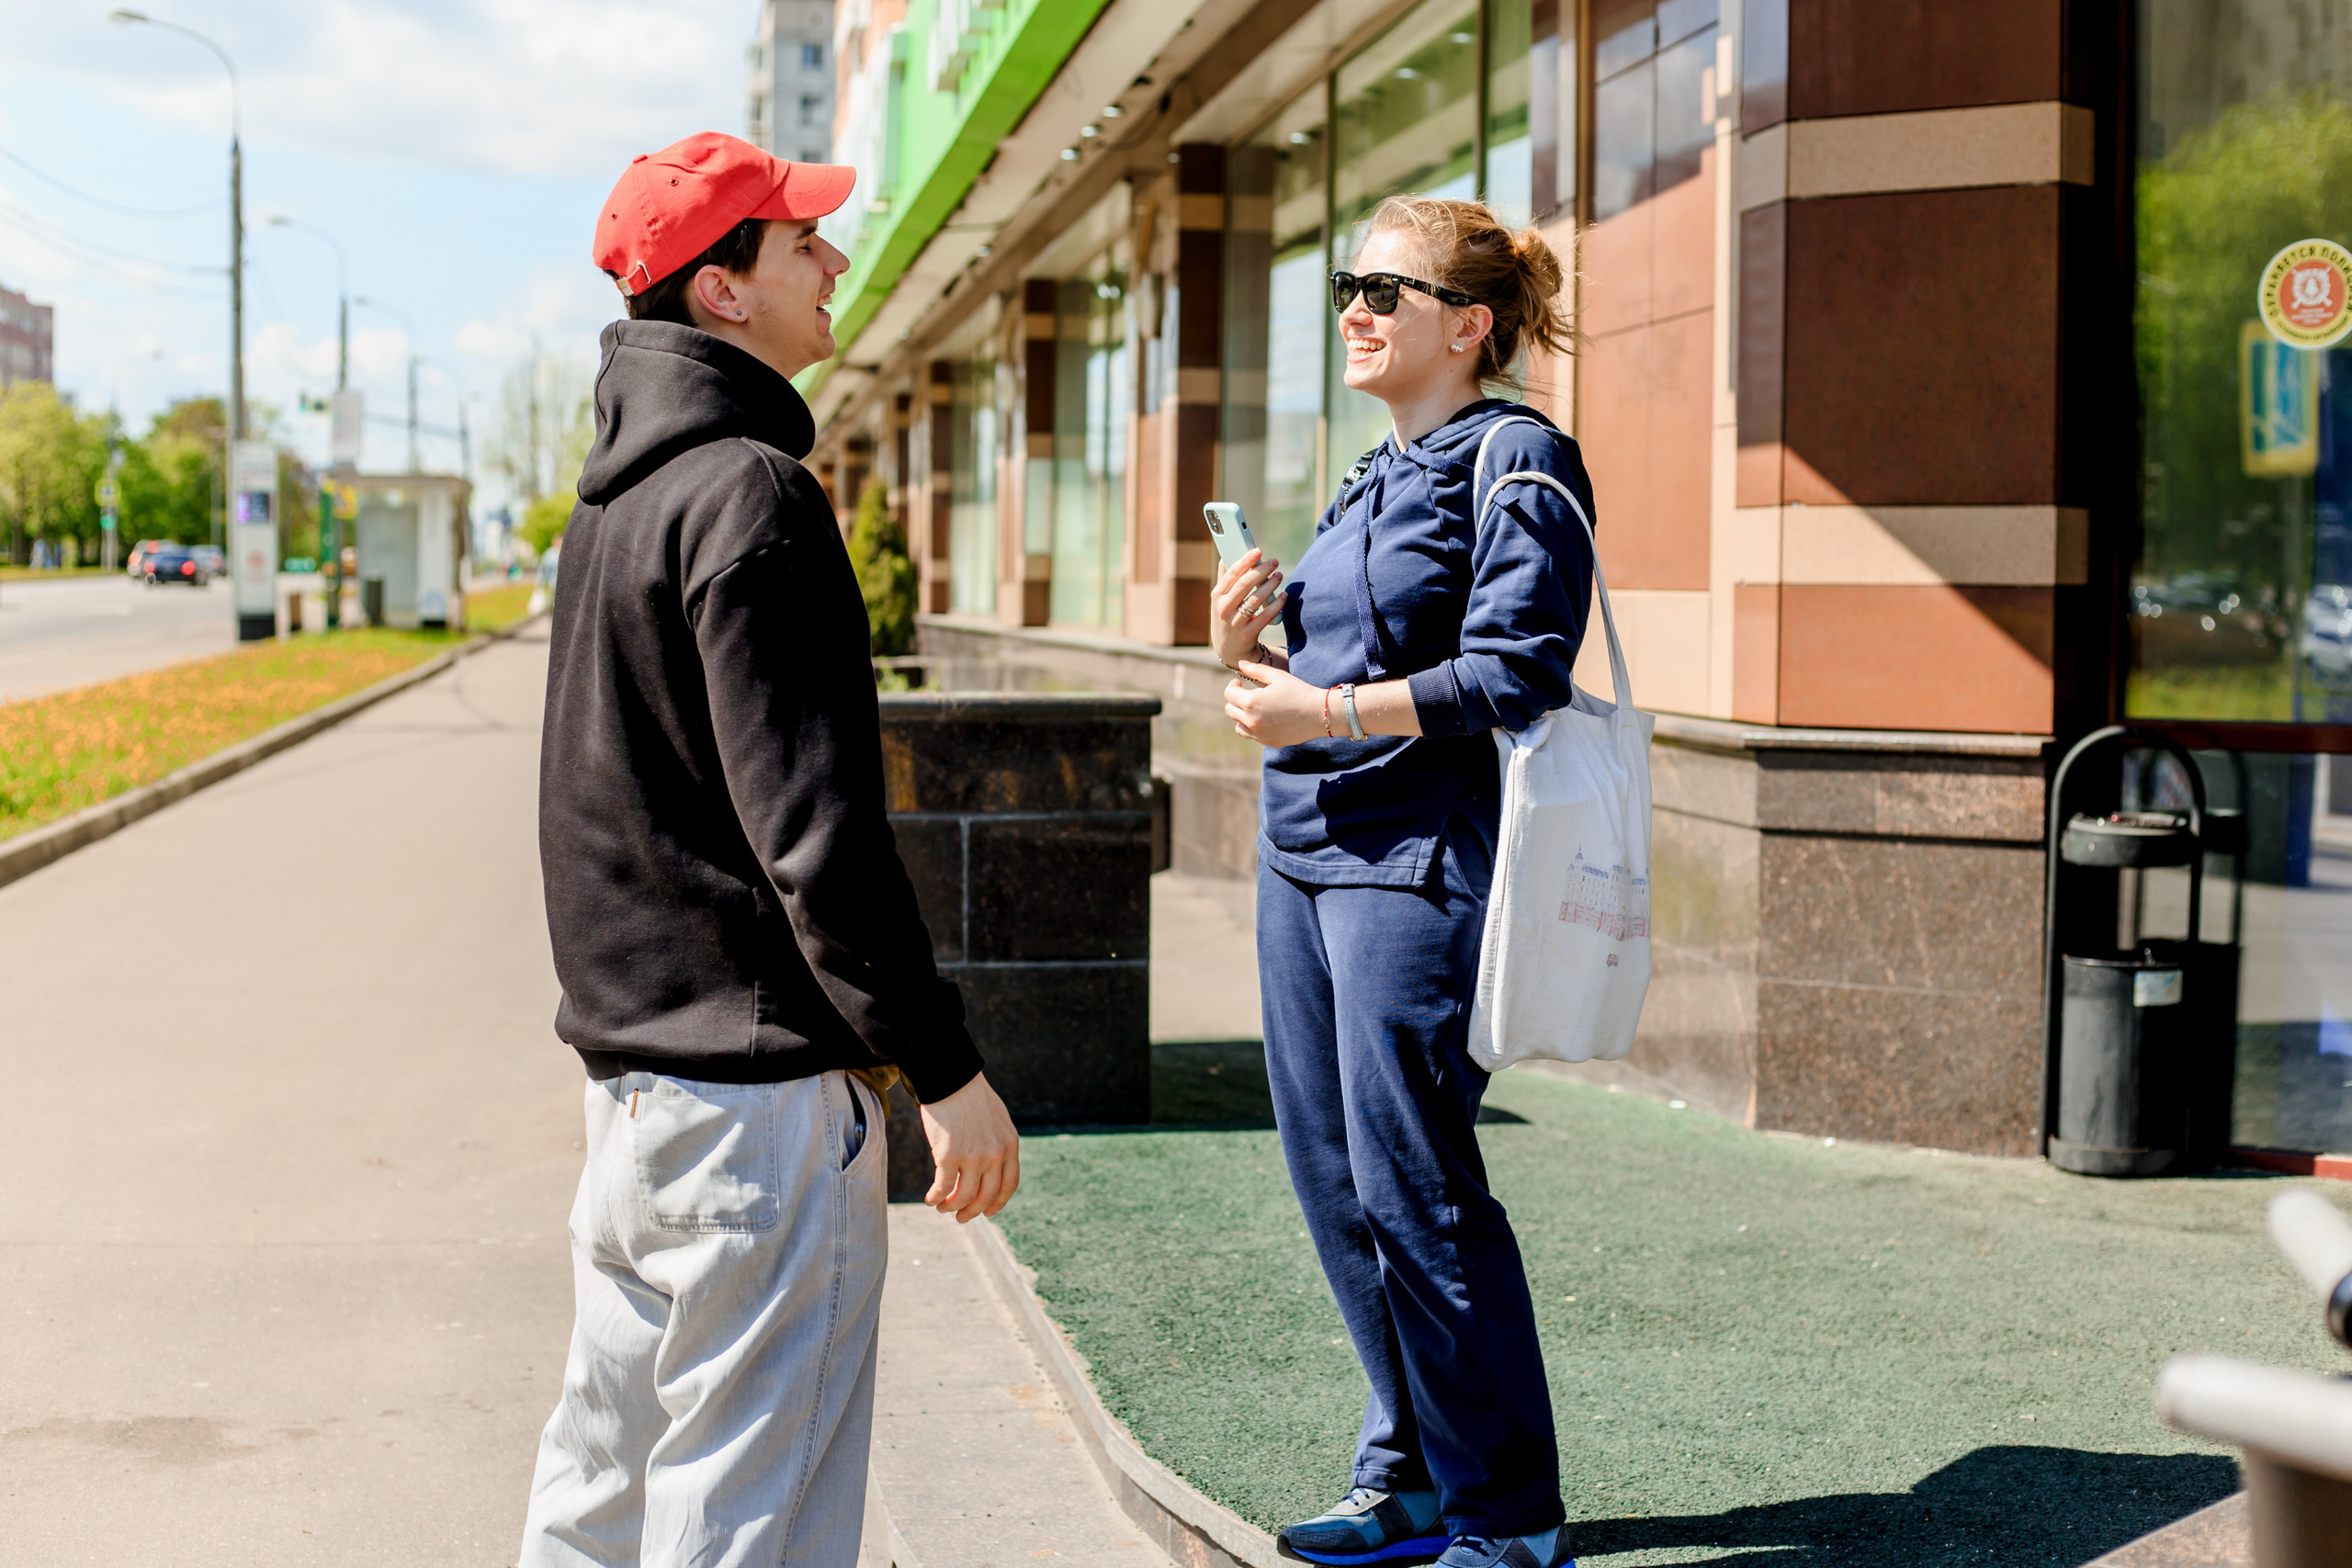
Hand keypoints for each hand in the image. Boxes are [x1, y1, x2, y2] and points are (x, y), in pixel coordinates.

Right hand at [919, 1073, 1019, 1222]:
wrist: (951, 1078)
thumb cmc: (970, 1095)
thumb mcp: (997, 1118)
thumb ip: (998, 1142)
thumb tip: (991, 1164)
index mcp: (1009, 1144)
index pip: (1009, 1184)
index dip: (997, 1203)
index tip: (988, 1212)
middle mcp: (995, 1154)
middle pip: (987, 1196)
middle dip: (973, 1211)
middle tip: (961, 1217)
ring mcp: (973, 1157)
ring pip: (964, 1196)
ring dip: (952, 1207)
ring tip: (942, 1207)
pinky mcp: (949, 1156)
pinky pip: (943, 1187)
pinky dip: (936, 1197)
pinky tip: (930, 1199)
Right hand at [1209, 547, 1284, 667]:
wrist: (1228, 649)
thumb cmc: (1227, 617)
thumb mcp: (1220, 600)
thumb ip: (1224, 579)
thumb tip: (1224, 556)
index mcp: (1217, 596)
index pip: (1231, 574)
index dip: (1245, 561)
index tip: (1258, 551)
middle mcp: (1223, 608)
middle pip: (1244, 584)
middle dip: (1261, 571)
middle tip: (1274, 562)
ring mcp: (1234, 622)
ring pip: (1255, 600)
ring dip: (1270, 586)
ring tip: (1279, 576)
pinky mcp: (1247, 634)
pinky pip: (1264, 617)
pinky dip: (1276, 605)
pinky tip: (1284, 596)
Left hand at [1225, 658, 1329, 747]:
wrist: (1319, 714)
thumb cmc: (1299, 691)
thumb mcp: (1277, 676)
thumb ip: (1256, 670)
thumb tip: (1240, 664)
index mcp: (1251, 702)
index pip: (1229, 694)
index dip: (1233, 686)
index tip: (1239, 682)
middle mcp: (1251, 720)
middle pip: (1230, 710)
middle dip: (1235, 700)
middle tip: (1246, 693)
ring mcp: (1259, 734)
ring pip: (1238, 726)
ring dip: (1242, 716)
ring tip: (1255, 708)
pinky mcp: (1268, 742)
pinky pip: (1252, 735)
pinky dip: (1253, 727)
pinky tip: (1265, 718)